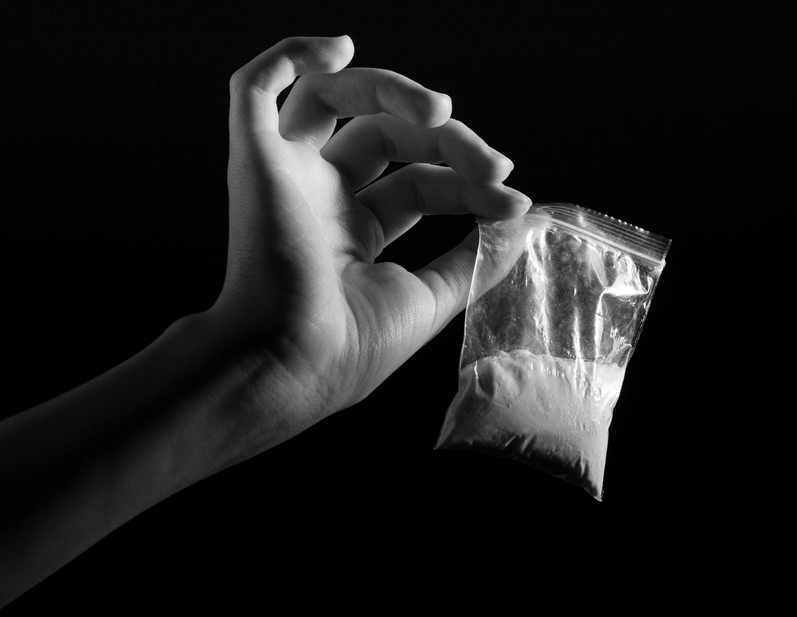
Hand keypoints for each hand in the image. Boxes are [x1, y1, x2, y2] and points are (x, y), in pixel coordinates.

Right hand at [214, 36, 531, 423]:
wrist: (292, 366)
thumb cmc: (352, 349)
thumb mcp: (431, 298)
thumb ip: (474, 259)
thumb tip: (521, 225)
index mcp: (353, 232)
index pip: (420, 182)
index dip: (470, 185)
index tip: (513, 201)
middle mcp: (319, 197)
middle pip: (386, 135)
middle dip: (449, 142)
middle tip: (493, 163)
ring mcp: (285, 176)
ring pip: (334, 99)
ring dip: (394, 91)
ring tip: (441, 111)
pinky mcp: (253, 160)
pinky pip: (254, 88)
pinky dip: (292, 54)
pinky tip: (341, 48)